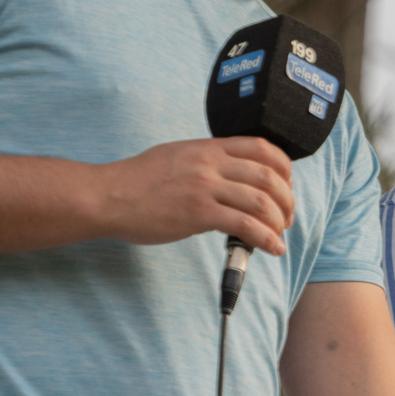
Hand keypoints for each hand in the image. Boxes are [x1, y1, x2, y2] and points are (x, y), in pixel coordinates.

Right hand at [97, 136, 294, 254]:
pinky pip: (244, 226)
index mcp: (208, 147)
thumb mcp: (177, 155)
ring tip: (279, 236)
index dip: (283, 167)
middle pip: (268, 176)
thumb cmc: (138, 180)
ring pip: (260, 201)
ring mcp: (205, 187)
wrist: (108, 195)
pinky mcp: (198, 213)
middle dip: (286, 199)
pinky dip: (265, 238)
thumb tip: (231, 177)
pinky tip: (272, 248)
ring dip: (278, 222)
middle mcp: (211, 163)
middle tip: (287, 217)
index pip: (261, 147)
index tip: (286, 185)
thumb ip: (207, 161)